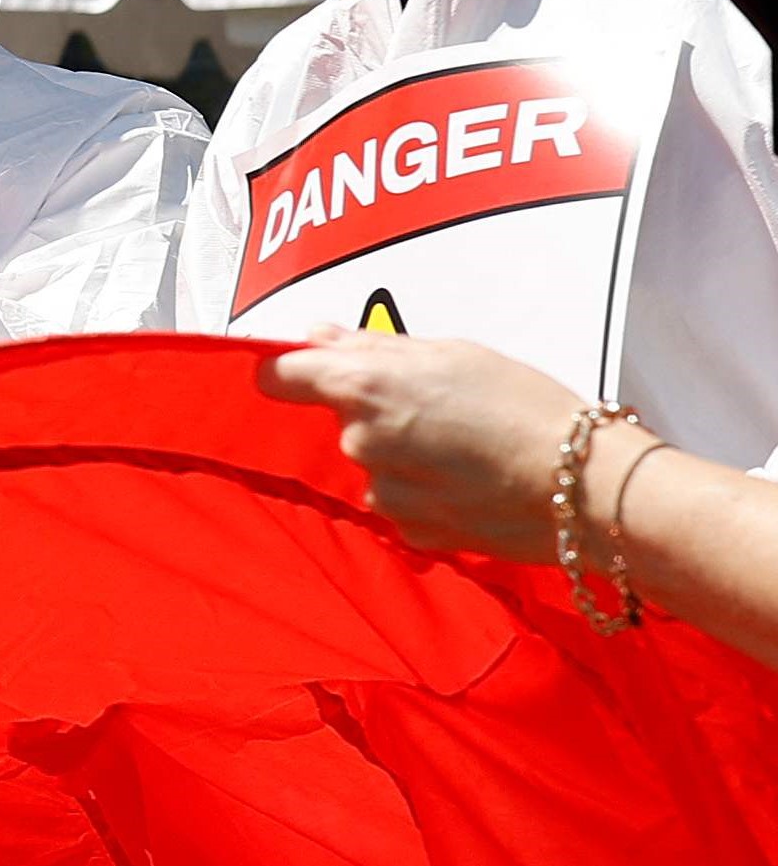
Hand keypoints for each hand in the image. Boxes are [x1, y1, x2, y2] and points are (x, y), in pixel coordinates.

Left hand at [254, 329, 629, 563]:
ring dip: (404, 453)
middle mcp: (359, 441)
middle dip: (378, 410)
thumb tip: (317, 336)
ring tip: (468, 446)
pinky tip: (472, 481)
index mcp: (363, 387)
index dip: (293, 370)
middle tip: (442, 406)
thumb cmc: (527, 407)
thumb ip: (371, 345)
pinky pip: (402, 500)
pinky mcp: (409, 530)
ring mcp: (382, 491)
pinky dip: (427, 490)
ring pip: (374, 462)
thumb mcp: (453, 353)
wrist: (586, 486)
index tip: (311, 370)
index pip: (278, 376)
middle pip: (341, 419)